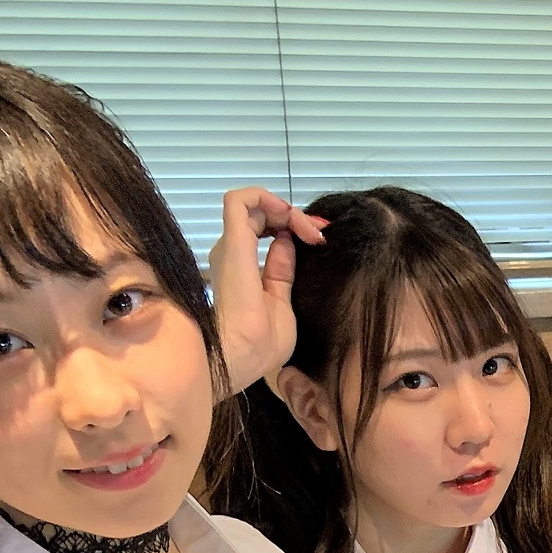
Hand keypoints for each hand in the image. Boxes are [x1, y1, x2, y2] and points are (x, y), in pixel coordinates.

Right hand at [209, 187, 326, 394]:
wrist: (244, 354)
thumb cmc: (261, 345)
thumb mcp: (282, 303)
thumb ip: (283, 272)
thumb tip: (287, 243)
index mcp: (242, 271)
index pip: (265, 234)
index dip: (293, 229)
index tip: (319, 239)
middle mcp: (233, 254)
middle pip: (262, 217)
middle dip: (294, 217)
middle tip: (319, 233)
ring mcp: (232, 245)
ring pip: (254, 204)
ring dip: (288, 210)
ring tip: (311, 230)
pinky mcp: (234, 239)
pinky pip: (242, 199)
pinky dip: (270, 198)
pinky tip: (292, 217)